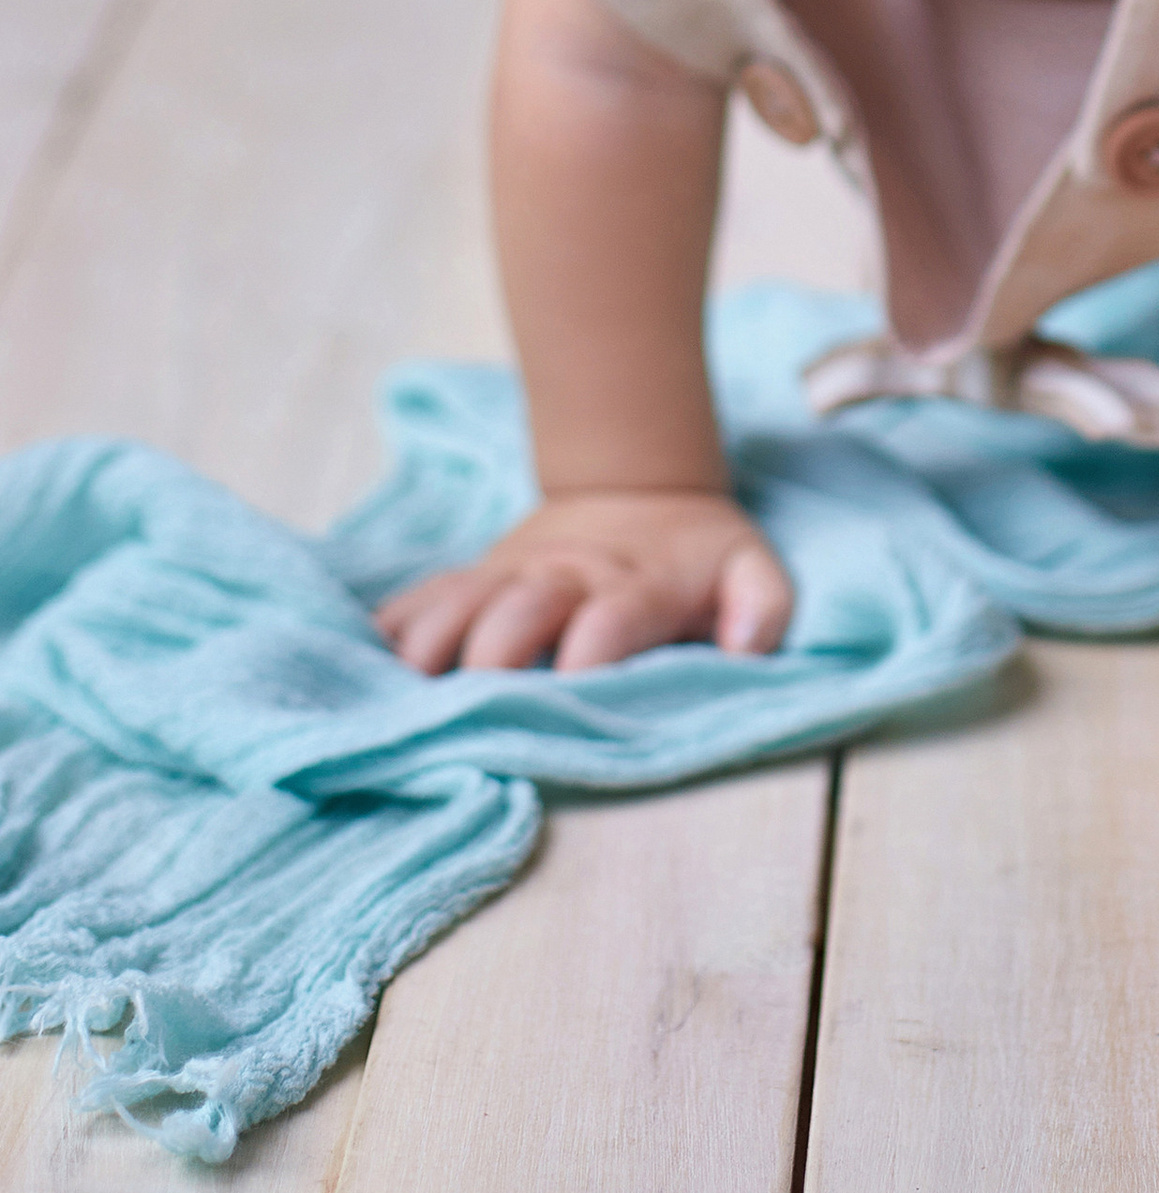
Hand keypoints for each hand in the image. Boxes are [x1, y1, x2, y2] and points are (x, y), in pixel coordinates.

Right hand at [375, 488, 792, 674]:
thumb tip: (750, 646)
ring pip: (463, 600)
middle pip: (523, 609)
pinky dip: (393, 625)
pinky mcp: (475, 577)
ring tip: (404, 683)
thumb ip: (762, 606)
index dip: (594, 650)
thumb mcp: (753, 570)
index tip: (572, 689)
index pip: (615, 617)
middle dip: (497, 652)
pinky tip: (362, 660)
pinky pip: (424, 596)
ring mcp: (513, 574)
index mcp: (639, 584)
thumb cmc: (698, 559)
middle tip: (470, 701)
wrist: (640, 492)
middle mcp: (568, 578)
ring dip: (433, 639)